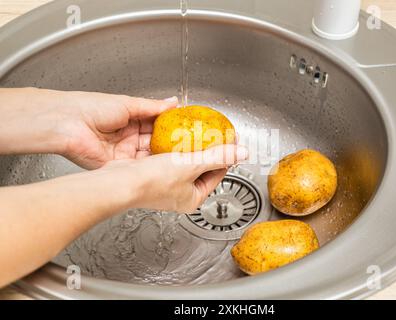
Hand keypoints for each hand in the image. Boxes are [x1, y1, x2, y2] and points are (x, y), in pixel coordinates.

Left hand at [0, 88, 177, 168]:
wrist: (68, 123)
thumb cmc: (91, 107)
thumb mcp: (129, 103)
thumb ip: (153, 107)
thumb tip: (173, 102)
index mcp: (132, 119)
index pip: (158, 125)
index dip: (173, 128)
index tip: (188, 129)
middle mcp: (129, 137)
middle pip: (156, 142)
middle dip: (172, 145)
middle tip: (190, 146)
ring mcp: (125, 152)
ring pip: (150, 156)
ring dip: (164, 157)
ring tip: (183, 156)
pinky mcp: (119, 165)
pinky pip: (139, 167)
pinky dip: (152, 166)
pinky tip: (165, 164)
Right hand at [101, 144, 248, 212]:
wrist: (119, 183)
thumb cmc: (152, 181)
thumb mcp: (192, 165)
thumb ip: (218, 157)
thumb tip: (242, 152)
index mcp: (193, 198)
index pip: (217, 175)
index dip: (226, 156)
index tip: (231, 140)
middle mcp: (179, 195)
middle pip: (201, 169)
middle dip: (208, 151)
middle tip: (214, 134)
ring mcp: (165, 186)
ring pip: (185, 163)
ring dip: (190, 148)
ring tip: (196, 132)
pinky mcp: (151, 176)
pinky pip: (169, 159)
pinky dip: (174, 149)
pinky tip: (174, 136)